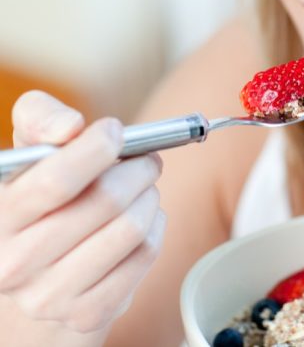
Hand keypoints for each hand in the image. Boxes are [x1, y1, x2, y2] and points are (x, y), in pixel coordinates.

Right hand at [0, 91, 165, 332]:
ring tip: (145, 189)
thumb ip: (41, 120)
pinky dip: (156, 228)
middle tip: (147, 161)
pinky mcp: (88, 314)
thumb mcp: (30, 156)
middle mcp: (16, 263)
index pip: (53, 181)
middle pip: (105, 201)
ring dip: (150, 197)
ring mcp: (51, 295)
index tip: (116, 131)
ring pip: (132, 228)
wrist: (39, 275)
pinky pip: (145, 255)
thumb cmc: (43, 201)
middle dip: (138, 170)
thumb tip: (70, 125)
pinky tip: (145, 220)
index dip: (95, 149)